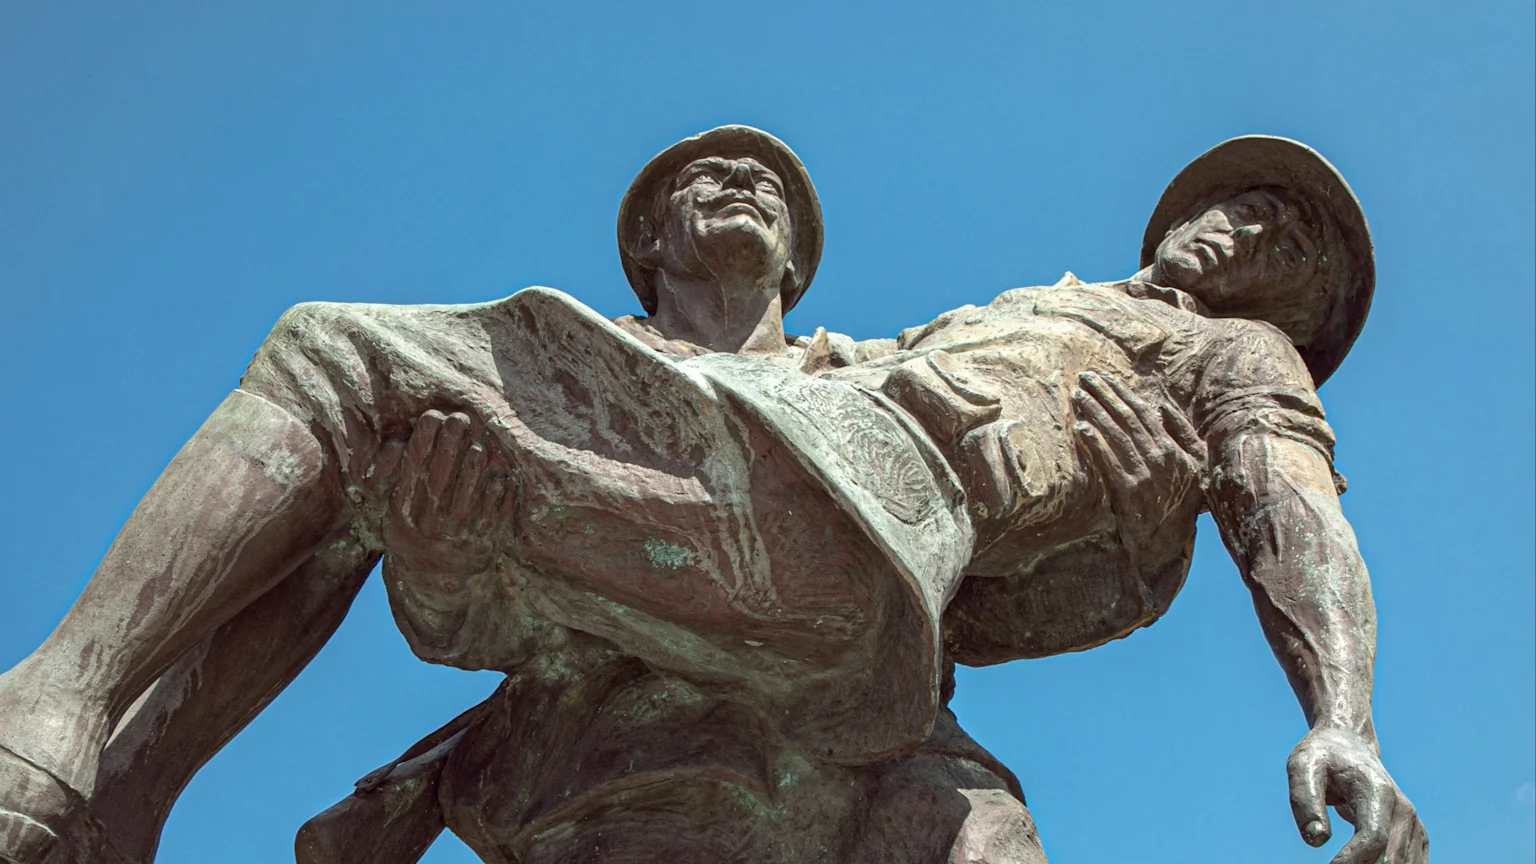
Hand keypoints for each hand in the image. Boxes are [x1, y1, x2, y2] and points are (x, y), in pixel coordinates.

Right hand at [384, 410, 513, 575]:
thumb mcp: (396, 511)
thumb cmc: (415, 530)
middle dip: (449, 446)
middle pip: (439, 479)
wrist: (433, 580)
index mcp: (403, 513)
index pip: (412, 471)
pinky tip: (500, 474)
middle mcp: (426, 525)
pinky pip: (489, 517)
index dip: (422, 442)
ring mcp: (454, 535)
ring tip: (479, 442)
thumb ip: (396, 479)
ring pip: (465, 497)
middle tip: (459, 417)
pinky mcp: (480, 544)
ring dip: (473, 468)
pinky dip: (495, 496)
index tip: (431, 415)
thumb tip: (395, 441)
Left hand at [1071, 371, 1202, 563]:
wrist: (1168, 540)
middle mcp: (1160, 457)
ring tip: (1078, 396)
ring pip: (1116, 435)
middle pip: (1127, 418)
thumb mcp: (1195, 464)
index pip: (1143, 411)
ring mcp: (1145, 475)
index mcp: (1174, 447)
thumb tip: (1161, 406)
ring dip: (1096, 412)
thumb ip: (1182, 432)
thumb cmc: (1180, 499)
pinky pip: (1108, 462)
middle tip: (1084, 377)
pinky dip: (1095, 443)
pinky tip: (1080, 428)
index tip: (1104, 377)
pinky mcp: (1129, 492)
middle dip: (1104, 394)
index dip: (1122, 392)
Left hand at [1289, 726, 1428, 861]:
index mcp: (1378, 792)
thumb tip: (1317, 839)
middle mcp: (1404, 810)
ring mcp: (1413, 824)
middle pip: (1391, 859)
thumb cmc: (1322, 756)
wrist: (1348, 744)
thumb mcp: (1302, 766)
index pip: (1373, 838)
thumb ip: (1305, 800)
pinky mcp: (1415, 835)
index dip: (1351, 861)